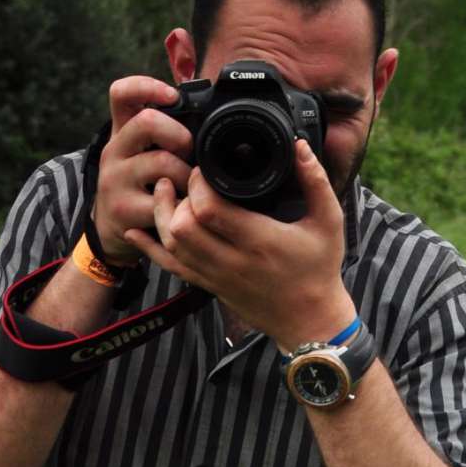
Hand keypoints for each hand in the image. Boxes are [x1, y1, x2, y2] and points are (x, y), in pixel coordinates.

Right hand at [92, 76, 194, 263]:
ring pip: (163, 162)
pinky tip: (185, 207)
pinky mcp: (124, 210)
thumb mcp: (143, 152)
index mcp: (122, 131)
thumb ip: (167, 130)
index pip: (122, 93)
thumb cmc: (139, 184)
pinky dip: (184, 204)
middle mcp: (114, 151)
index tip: (173, 96)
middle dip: (180, 135)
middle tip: (190, 152)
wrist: (110, 230)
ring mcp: (116, 180)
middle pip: (147, 121)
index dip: (147, 86)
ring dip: (188, 175)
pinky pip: (166, 201)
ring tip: (190, 185)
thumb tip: (209, 110)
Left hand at [126, 139, 352, 347]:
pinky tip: (137, 231)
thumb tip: (300, 145)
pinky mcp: (209, 286)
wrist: (310, 320)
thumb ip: (316, 181)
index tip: (204, 168)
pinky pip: (171, 267)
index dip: (198, 184)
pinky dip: (150, 248)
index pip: (210, 210)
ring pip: (171, 245)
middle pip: (182, 226)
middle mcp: (233, 261)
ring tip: (166, 191)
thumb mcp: (328, 221)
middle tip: (183, 177)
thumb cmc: (320, 269)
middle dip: (177, 196)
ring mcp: (217, 276)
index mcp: (260, 240)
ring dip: (162, 215)